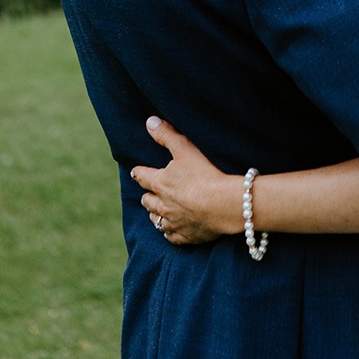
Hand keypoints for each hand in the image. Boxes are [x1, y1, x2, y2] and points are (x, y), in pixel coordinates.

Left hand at [130, 117, 245, 245]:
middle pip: (147, 201)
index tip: (135, 171)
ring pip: (156, 220)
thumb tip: (149, 122)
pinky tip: (172, 230)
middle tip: (148, 192)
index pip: (142, 177)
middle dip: (147, 195)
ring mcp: (172, 222)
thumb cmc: (204, 174)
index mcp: (160, 183)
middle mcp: (162, 205)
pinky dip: (170, 232)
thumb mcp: (185, 149)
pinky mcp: (184, 236)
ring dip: (155, 214)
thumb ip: (167, 135)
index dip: (138, 173)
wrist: (222, 205)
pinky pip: (171, 236)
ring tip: (157, 211)